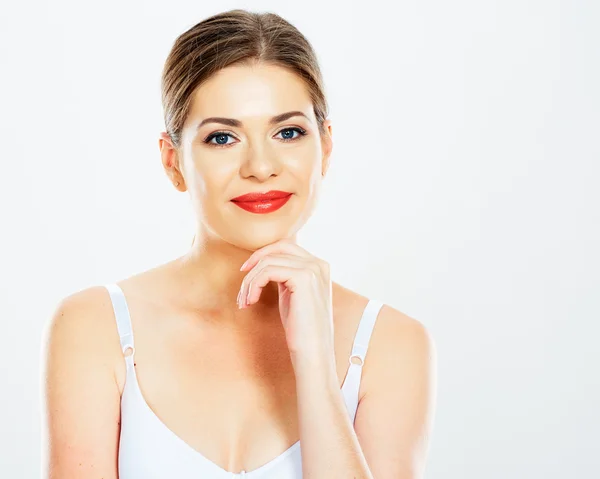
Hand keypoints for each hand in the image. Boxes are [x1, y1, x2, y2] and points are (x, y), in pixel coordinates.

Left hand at [237, 239, 334, 367]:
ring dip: (250, 281)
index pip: (286, 247)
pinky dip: (253, 285)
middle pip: (278, 247)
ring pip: (268, 261)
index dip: (263, 255)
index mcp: (319, 266)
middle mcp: (319, 264)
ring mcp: (313, 269)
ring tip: (244, 301)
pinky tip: (251, 301)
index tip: (246, 272)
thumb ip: (285, 275)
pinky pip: (267, 271)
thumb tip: (262, 262)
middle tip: (243, 282)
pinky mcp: (303, 278)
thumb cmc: (301, 329)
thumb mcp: (293, 295)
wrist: (313, 352)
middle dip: (256, 261)